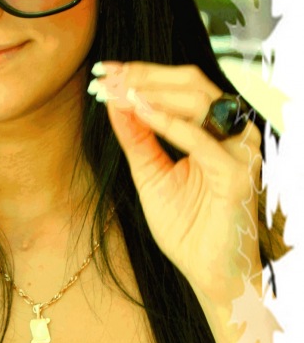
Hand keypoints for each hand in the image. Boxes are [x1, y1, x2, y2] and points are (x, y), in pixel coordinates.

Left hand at [89, 62, 261, 302]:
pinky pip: (200, 141)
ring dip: (151, 92)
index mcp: (215, 130)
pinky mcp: (237, 174)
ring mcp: (239, 151)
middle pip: (191, 83)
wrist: (208, 271)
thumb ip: (137, 138)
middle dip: (144, 76)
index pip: (182, 85)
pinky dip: (168, 123)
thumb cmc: (186, 226)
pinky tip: (139, 111)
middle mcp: (232, 134)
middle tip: (106, 76)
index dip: (143, 74)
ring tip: (117, 91)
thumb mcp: (150, 173)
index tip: (104, 71)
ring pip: (198, 101)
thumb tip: (115, 101)